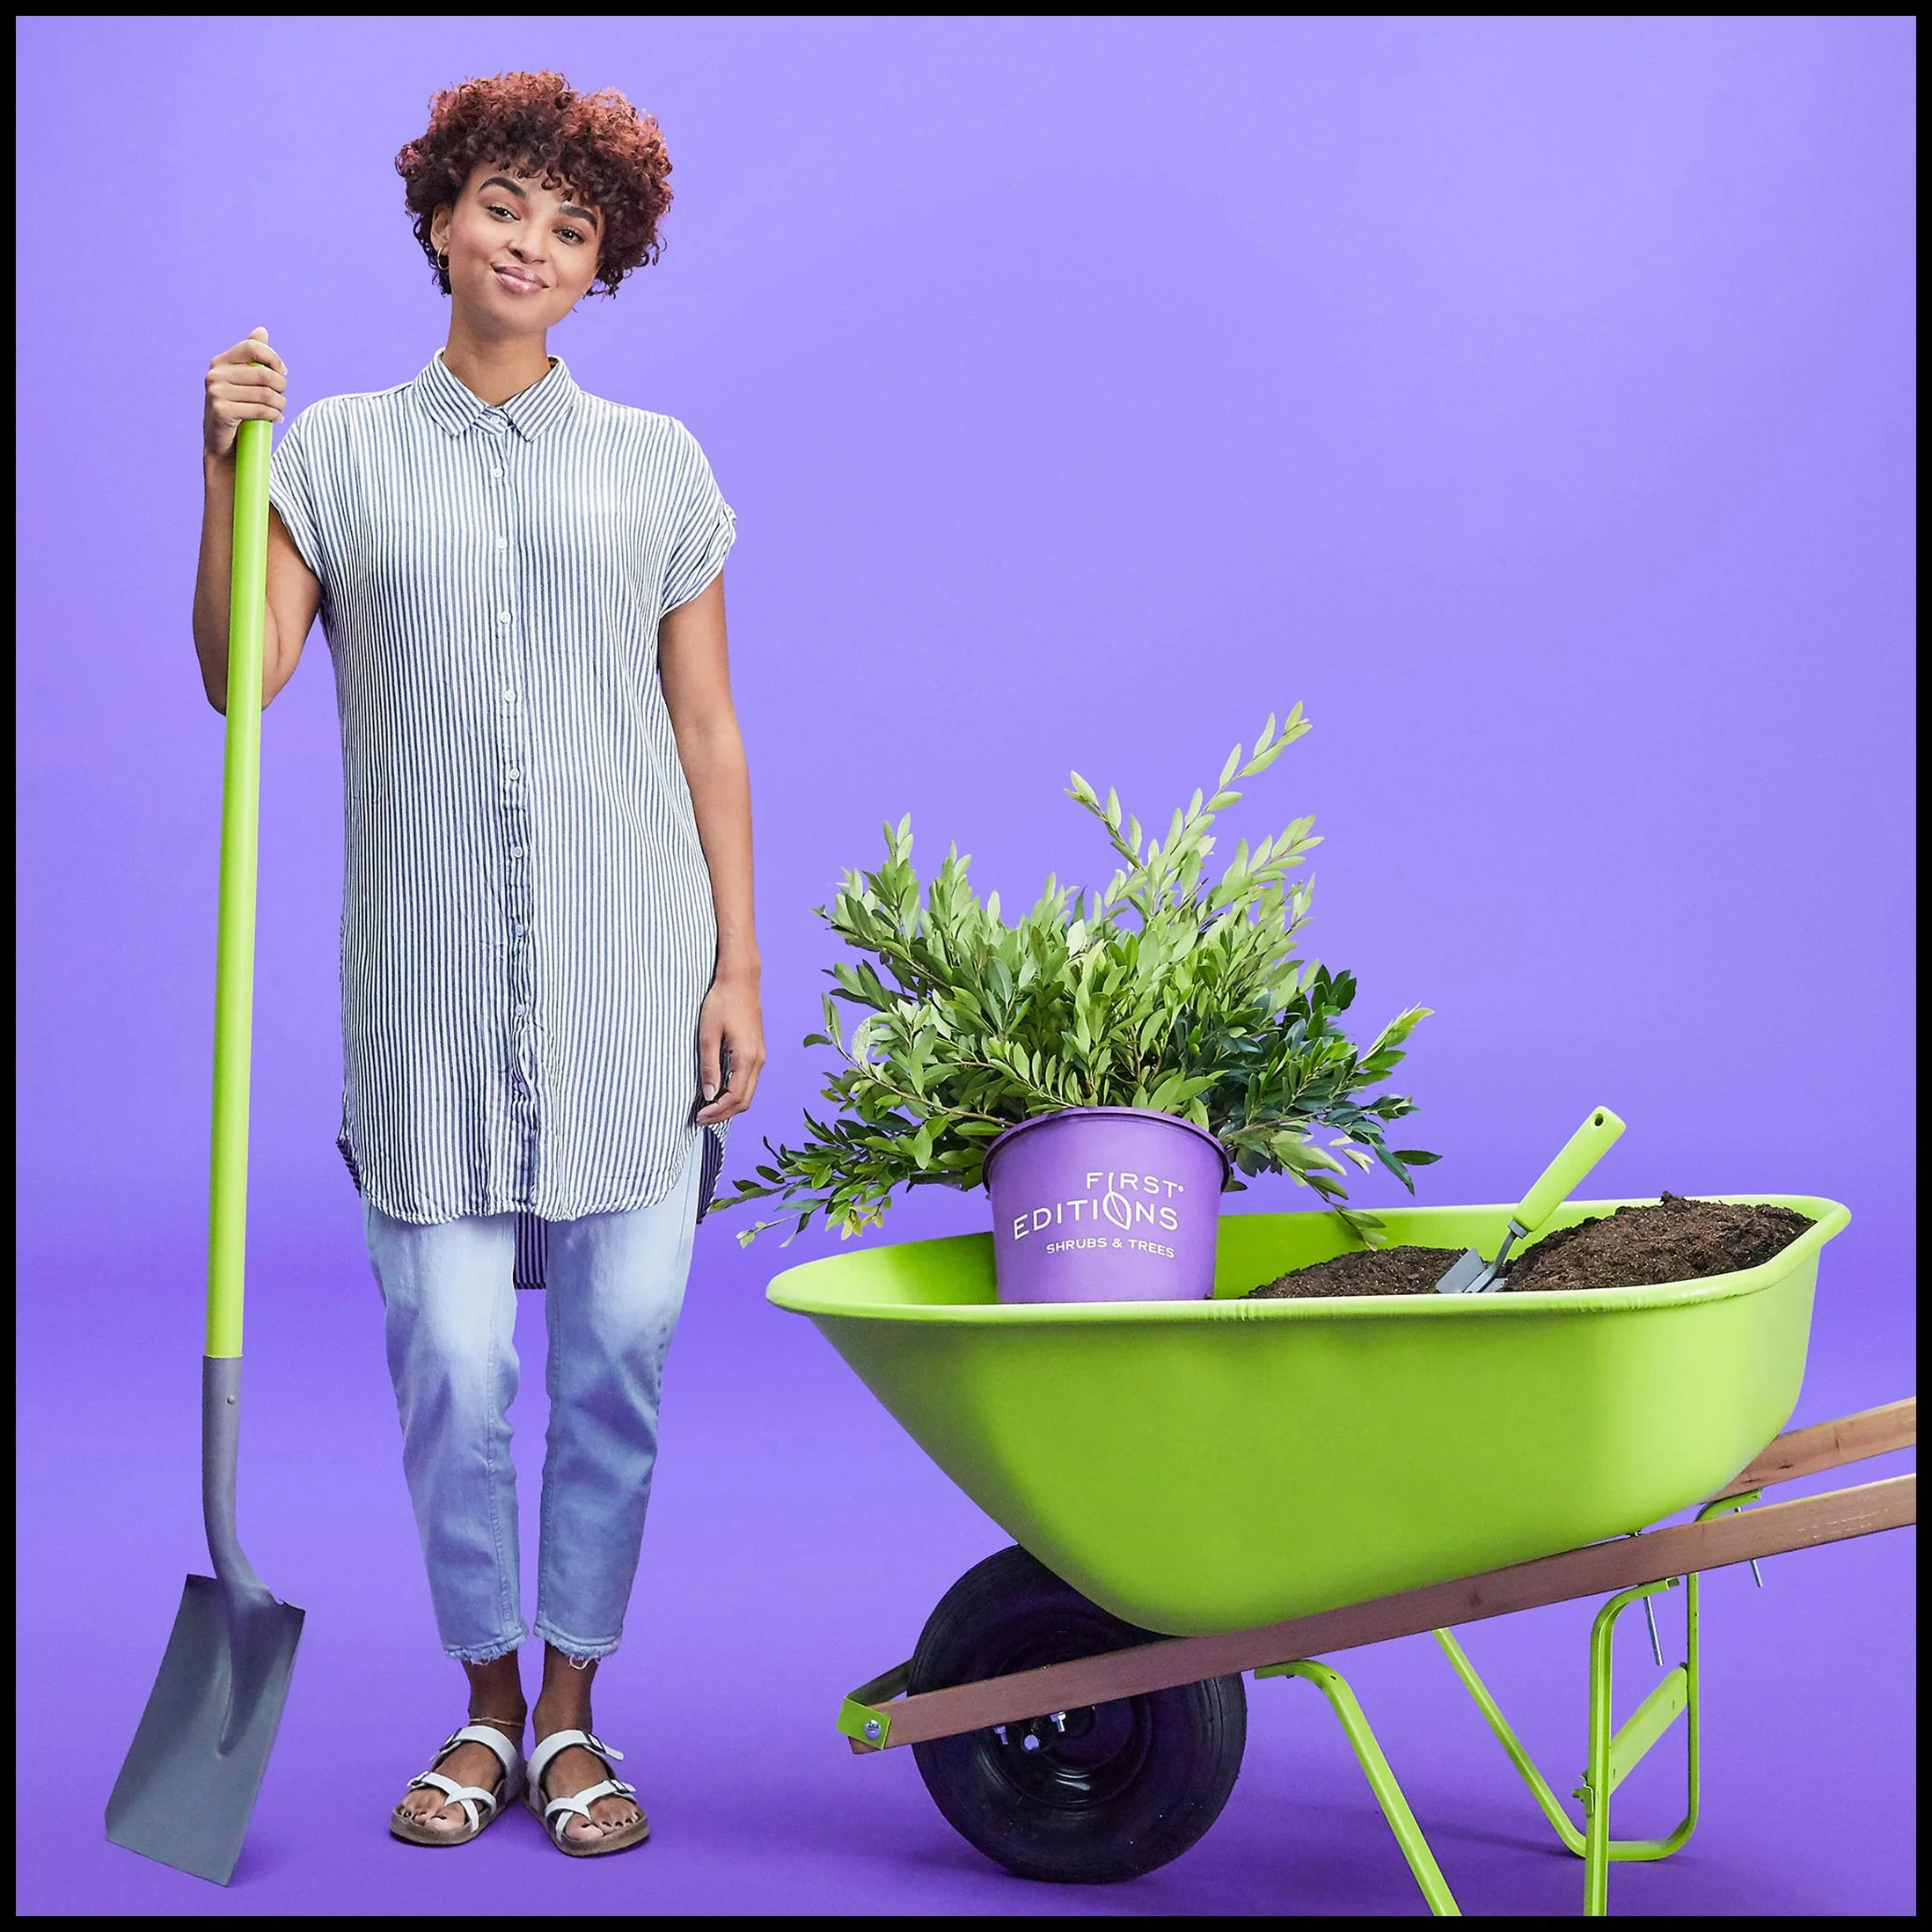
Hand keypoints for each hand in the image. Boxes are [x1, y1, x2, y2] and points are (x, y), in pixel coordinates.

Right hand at [204, 327, 287, 460]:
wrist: (222, 445)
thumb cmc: (237, 410)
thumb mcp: (243, 381)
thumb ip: (251, 356)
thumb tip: (262, 330)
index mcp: (220, 362)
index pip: (253, 347)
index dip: (273, 358)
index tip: (282, 372)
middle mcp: (215, 374)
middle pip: (264, 373)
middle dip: (281, 387)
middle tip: (282, 397)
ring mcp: (216, 392)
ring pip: (265, 394)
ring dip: (280, 404)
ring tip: (279, 409)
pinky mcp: (221, 410)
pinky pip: (260, 409)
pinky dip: (274, 415)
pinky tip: (275, 419)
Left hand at [696, 972, 765, 1125]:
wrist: (740, 980)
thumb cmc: (721, 1003)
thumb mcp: (707, 1035)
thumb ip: (709, 1066)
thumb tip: (708, 1096)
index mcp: (747, 1058)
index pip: (734, 1097)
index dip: (716, 1112)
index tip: (698, 1118)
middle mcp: (758, 1060)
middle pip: (745, 1100)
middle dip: (723, 1114)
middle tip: (700, 1119)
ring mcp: (760, 1055)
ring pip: (748, 1092)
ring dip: (729, 1104)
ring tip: (707, 1108)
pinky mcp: (757, 1050)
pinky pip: (748, 1080)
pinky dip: (734, 1092)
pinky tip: (717, 1091)